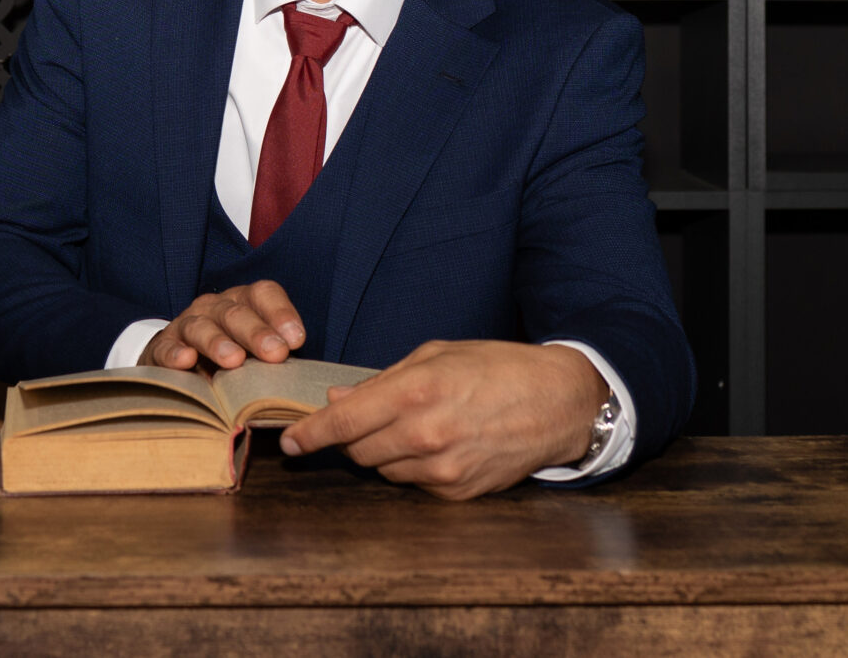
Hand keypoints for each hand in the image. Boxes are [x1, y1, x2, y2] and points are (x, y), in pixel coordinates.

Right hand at [139, 281, 306, 370]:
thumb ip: (276, 357)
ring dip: (219, 342)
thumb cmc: (230, 359)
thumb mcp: (255, 354)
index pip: (264, 294)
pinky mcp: (162, 346)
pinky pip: (167, 347)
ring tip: (234, 360)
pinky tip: (186, 361)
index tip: (297, 340)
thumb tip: (305, 377)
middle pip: (236, 311)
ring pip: (202, 326)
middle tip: (275, 353)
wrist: (179, 363)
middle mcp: (215, 307)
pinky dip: (176, 353)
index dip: (281, 313)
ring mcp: (187, 324)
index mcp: (243, 303)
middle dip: (257, 332)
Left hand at [279, 340, 607, 499]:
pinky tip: (438, 444)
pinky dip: (413, 467)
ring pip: (383, 470)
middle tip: (362, 421)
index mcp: (416, 391)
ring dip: (383, 452)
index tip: (290, 443)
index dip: (310, 435)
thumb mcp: (437, 355)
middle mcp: (425, 435)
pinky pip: (414, 484)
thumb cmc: (497, 368)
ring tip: (412, 426)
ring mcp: (442, 469)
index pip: (344, 423)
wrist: (557, 403)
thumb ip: (383, 380)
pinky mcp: (457, 492)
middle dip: (351, 438)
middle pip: (358, 451)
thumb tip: (339, 399)